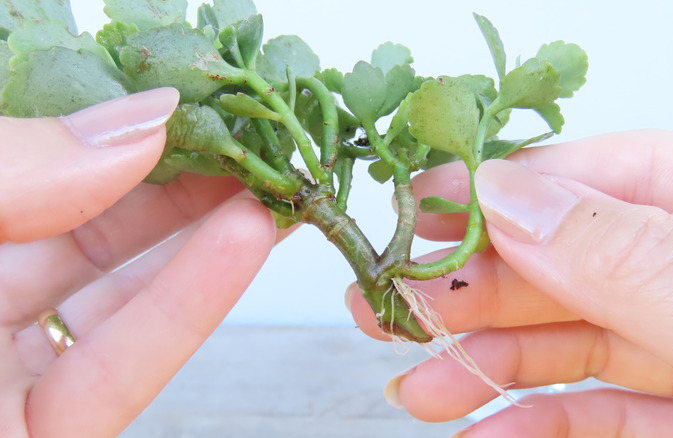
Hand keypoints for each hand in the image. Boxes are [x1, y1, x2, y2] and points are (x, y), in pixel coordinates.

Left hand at [1, 89, 278, 436]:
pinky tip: (244, 245)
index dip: (101, 130)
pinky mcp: (44, 437)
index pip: (18, 166)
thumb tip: (134, 128)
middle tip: (246, 141)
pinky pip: (123, 366)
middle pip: (78, 225)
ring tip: (267, 185)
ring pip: (113, 294)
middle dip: (171, 180)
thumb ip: (6, 176)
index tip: (181, 101)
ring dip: (200, 238)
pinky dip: (190, 304)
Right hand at [347, 130, 672, 436]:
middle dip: (483, 285)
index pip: (631, 173)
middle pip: (590, 258)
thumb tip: (512, 197)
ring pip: (588, 337)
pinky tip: (487, 430)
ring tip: (422, 385)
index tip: (423, 204)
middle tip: (396, 299)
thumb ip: (644, 267)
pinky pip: (614, 408)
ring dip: (495, 360)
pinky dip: (544, 419)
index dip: (518, 185)